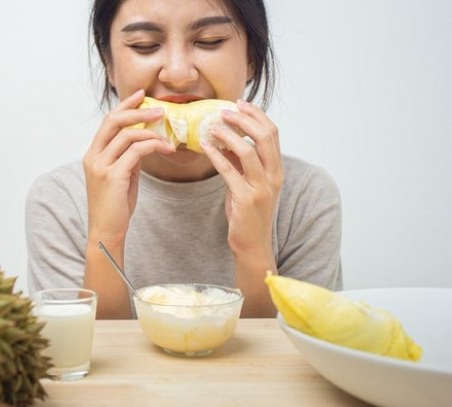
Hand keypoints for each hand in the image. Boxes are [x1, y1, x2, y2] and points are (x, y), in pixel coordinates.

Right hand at [83, 89, 173, 245]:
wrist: (106, 231)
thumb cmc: (115, 207)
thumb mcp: (121, 176)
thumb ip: (128, 158)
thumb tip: (144, 141)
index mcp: (93, 155)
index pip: (108, 121)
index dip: (125, 106)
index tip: (141, 96)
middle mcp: (93, 157)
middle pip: (113, 121)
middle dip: (137, 111)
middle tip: (160, 110)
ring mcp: (101, 166)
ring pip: (127, 135)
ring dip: (151, 131)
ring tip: (168, 136)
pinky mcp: (113, 176)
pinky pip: (136, 151)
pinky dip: (153, 146)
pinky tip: (165, 149)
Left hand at [200, 100, 282, 259]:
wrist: (252, 244)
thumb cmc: (247, 214)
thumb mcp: (246, 183)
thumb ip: (240, 163)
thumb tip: (226, 139)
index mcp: (277, 169)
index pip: (273, 133)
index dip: (257, 115)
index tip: (240, 103)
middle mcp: (274, 176)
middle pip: (265, 137)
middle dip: (245, 119)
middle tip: (225, 110)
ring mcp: (262, 188)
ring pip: (249, 151)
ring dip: (229, 134)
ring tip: (213, 125)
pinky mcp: (246, 199)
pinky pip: (229, 171)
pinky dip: (216, 155)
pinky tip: (204, 145)